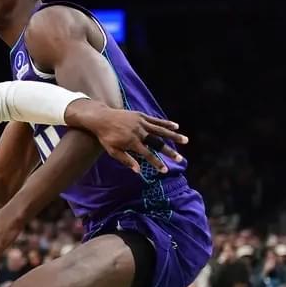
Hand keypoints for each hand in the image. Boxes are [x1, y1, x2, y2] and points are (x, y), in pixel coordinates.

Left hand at [65, 99, 187, 172]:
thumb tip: (138, 171)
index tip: (165, 170)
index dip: (157, 163)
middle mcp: (139, 133)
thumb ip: (126, 160)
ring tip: (186, 140)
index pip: (148, 155)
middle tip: (180, 159)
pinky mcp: (141, 116)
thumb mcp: (113, 151)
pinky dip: (166, 123)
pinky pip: (156, 120)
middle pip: (158, 143)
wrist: (101, 118)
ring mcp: (141, 123)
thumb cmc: (106, 137)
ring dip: (174, 136)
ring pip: (161, 130)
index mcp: (132, 143)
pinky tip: (176, 126)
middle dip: (169, 151)